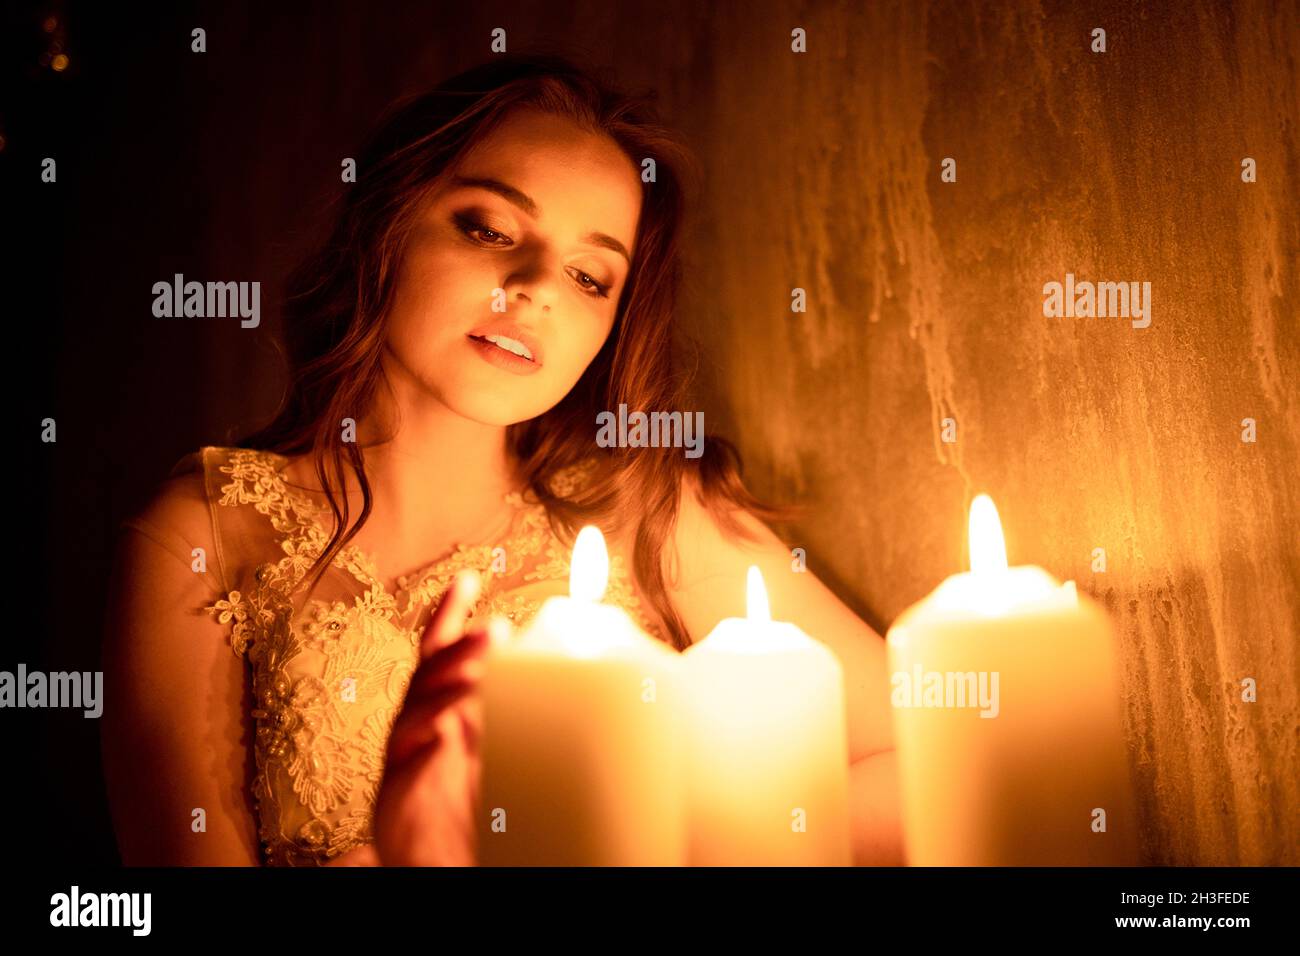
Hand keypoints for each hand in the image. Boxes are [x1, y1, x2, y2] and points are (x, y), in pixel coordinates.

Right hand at [373, 569, 507, 865]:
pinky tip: (446, 728)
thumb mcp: (504, 759)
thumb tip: (569, 692)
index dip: (449, 615)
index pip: (443, 655)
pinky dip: (426, 734)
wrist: (436, 865)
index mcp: (443, 715)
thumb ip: (521, 725)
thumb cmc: (472, 814)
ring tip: (480, 670)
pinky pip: (407, 753)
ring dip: (449, 683)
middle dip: (460, 647)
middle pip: (432, 673)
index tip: (467, 577)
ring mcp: (404, 755)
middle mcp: (420, 727)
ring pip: (418, 706)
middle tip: (496, 630)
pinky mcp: (393, 789)